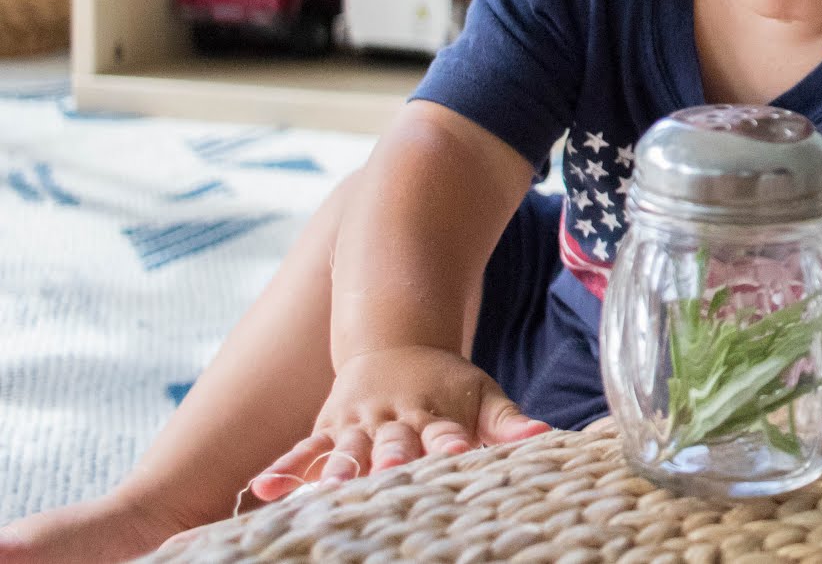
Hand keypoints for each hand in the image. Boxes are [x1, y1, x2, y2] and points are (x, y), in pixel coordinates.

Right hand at [250, 345, 547, 499]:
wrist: (396, 344)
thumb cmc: (447, 383)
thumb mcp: (484, 395)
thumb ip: (510, 422)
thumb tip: (545, 436)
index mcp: (432, 411)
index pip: (444, 432)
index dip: (450, 444)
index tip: (457, 455)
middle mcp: (392, 418)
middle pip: (392, 443)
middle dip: (391, 460)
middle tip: (390, 474)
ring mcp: (356, 423)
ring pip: (346, 449)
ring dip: (339, 468)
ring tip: (329, 490)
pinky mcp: (328, 429)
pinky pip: (303, 451)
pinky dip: (284, 469)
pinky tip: (262, 491)